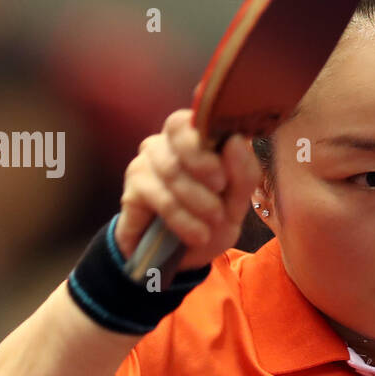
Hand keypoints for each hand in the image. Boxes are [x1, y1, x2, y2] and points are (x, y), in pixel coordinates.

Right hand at [115, 109, 262, 271]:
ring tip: (213, 224)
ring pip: (172, 171)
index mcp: (192, 139)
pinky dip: (184, 221)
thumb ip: (243, 172)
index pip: (189, 118)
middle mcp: (163, 144)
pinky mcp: (131, 193)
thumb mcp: (237, 201)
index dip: (204, 142)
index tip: (222, 175)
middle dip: (205, 171)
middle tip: (221, 199)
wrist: (186, 257)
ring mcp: (143, 165)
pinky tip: (197, 235)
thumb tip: (236, 141)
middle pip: (179, 138)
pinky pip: (160, 199)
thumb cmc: (214, 219)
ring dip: (199, 203)